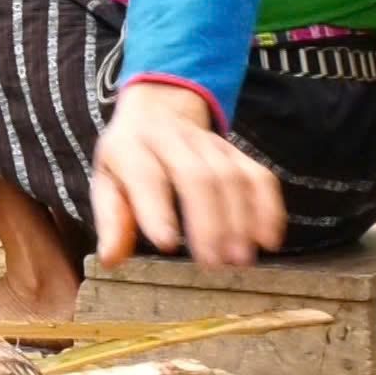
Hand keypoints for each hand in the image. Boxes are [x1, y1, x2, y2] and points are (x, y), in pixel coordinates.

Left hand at [89, 82, 286, 269]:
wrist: (157, 111)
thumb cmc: (128, 159)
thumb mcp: (108, 182)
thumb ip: (112, 221)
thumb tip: (111, 260)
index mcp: (131, 145)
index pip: (145, 175)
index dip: (156, 210)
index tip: (167, 244)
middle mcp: (172, 138)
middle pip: (196, 176)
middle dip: (208, 222)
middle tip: (214, 263)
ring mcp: (209, 142)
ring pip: (231, 177)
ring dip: (240, 221)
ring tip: (239, 260)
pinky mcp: (237, 151)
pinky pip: (258, 176)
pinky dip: (267, 207)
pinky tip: (267, 239)